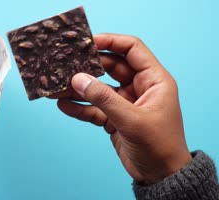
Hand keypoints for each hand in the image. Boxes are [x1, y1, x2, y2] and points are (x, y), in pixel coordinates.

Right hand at [55, 34, 191, 183]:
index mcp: (153, 80)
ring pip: (98, 88)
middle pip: (110, 66)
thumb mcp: (132, 120)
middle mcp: (139, 87)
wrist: (161, 177)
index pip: (131, 49)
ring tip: (57, 87)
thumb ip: (104, 99)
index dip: (110, 41)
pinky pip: (94, 108)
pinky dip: (80, 107)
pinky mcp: (115, 118)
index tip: (87, 42)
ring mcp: (126, 103)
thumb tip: (78, 79)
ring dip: (79, 88)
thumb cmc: (160, 147)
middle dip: (87, 66)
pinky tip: (63, 105)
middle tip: (65, 63)